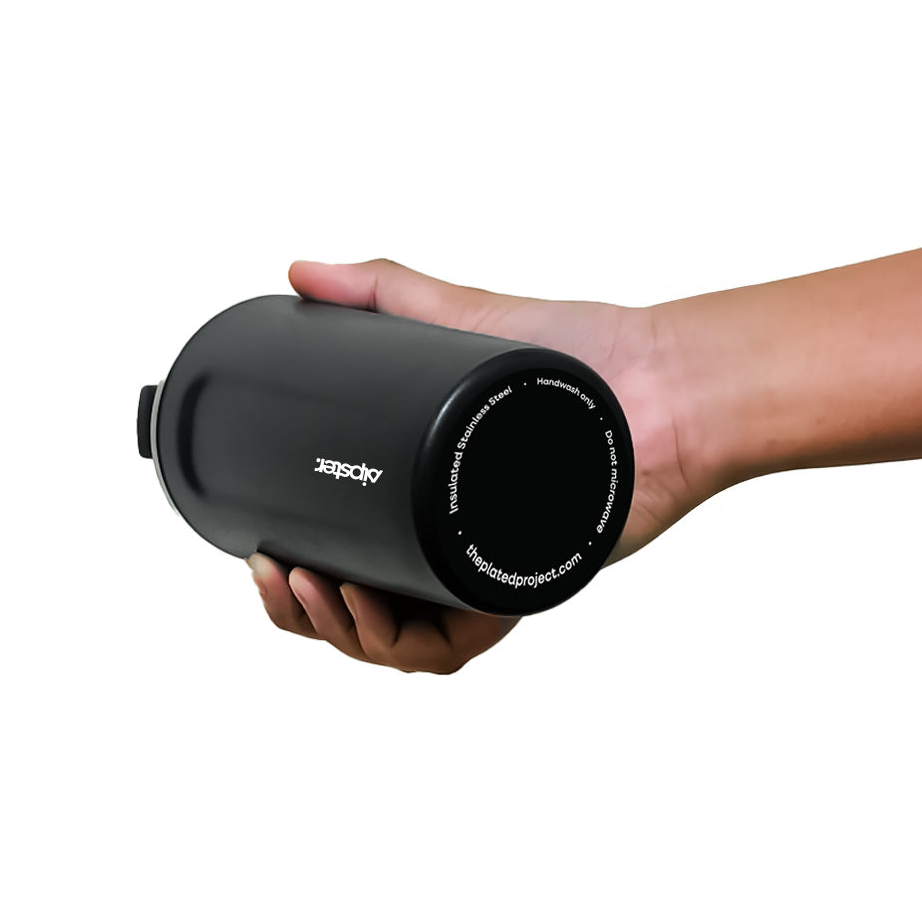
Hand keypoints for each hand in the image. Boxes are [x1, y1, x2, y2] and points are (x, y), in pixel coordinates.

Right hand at [248, 258, 707, 672]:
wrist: (660, 382)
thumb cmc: (579, 351)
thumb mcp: (460, 315)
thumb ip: (382, 292)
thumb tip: (299, 273)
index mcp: (422, 503)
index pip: (341, 559)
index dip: (292, 575)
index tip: (262, 552)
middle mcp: (446, 549)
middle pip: (354, 615)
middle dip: (300, 613)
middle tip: (277, 574)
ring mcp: (479, 575)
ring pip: (394, 646)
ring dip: (340, 632)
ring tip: (315, 588)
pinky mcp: (516, 592)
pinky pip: (451, 649)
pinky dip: (401, 645)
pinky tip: (368, 612)